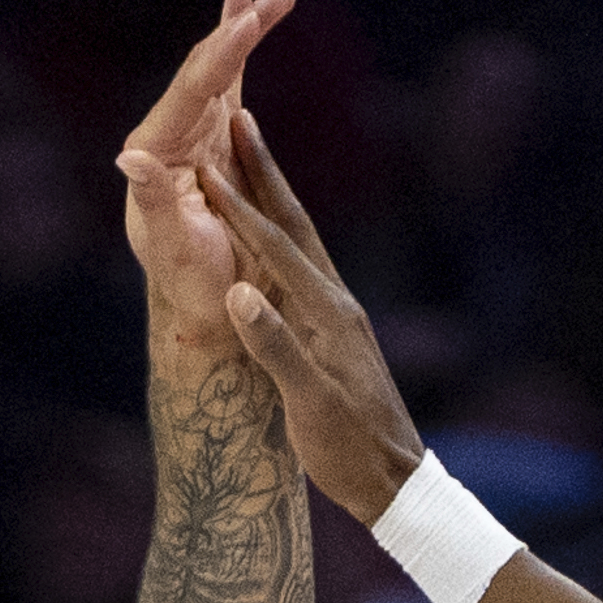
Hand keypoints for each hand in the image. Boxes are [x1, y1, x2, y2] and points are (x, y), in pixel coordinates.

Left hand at [117, 0, 295, 345]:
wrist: (199, 305)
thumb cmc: (188, 286)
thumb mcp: (172, 249)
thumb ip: (153, 202)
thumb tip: (130, 159)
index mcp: (158, 151)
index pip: (193, 89)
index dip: (222, 52)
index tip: (249, 20)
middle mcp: (170, 134)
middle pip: (207, 65)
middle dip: (240, 25)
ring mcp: (192, 134)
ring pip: (219, 68)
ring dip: (245, 27)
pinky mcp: (213, 142)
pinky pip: (229, 86)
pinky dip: (241, 52)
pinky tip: (249, 21)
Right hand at [197, 102, 428, 522]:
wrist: (396, 483)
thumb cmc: (350, 451)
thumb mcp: (309, 405)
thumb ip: (275, 348)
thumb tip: (238, 292)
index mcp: (328, 315)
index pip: (276, 248)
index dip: (240, 206)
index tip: (206, 165)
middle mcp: (338, 303)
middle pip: (296, 225)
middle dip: (265, 173)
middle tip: (242, 119)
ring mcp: (341, 316)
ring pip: (303, 241)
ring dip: (275, 197)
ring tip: (253, 158)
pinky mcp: (340, 333)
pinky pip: (305, 267)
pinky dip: (283, 237)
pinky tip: (274, 234)